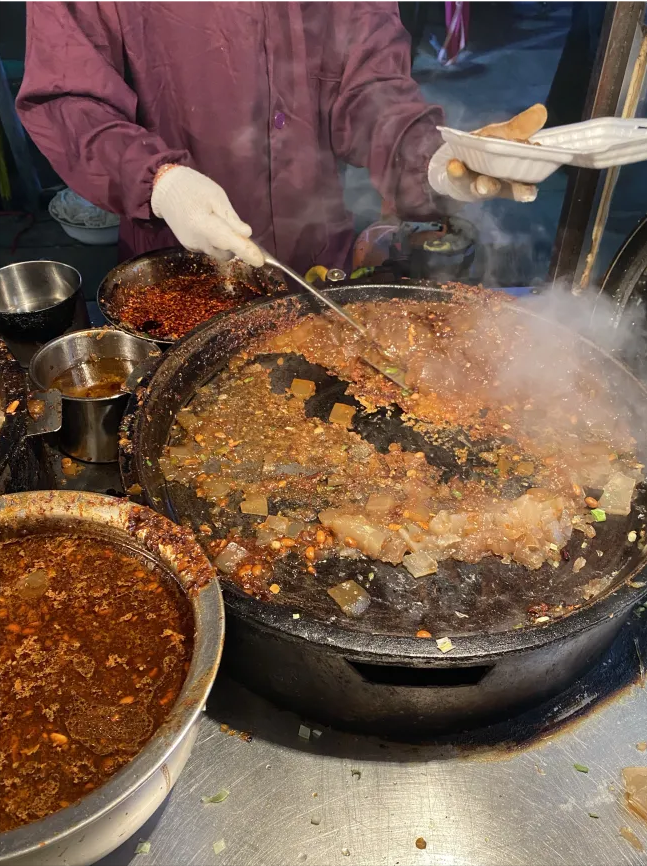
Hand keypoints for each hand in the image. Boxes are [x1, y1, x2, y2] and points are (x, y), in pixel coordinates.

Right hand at [151, 165, 263, 266]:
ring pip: (218, 252)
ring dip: (225, 244)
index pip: (230, 243)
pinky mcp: (188, 246)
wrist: (165, 189)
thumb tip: (247, 234)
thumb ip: (231, 218)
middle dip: (236, 245)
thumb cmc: (194, 188)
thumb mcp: (217, 196)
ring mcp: (191, 246)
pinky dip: (215, 242)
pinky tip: (210, 226)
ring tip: (221, 223)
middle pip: (226, 252)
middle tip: (238, 228)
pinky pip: (209, 249)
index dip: (246, 252)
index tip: (259, 261)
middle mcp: (197, 241)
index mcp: (204, 225)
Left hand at [428, 105, 547, 202]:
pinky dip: (456, 171)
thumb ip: (522, 126)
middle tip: (503, 187)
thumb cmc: (489, 150)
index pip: (523, 186)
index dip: (526, 189)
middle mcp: (496, 185)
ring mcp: (476, 184)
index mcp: (513, 178)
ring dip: (482, 184)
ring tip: (481, 182)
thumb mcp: (506, 136)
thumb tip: (541, 110)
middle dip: (504, 187)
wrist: (459, 159)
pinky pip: (457, 177)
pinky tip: (453, 164)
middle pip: (502, 189)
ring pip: (481, 186)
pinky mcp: (459, 181)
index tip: (530, 191)